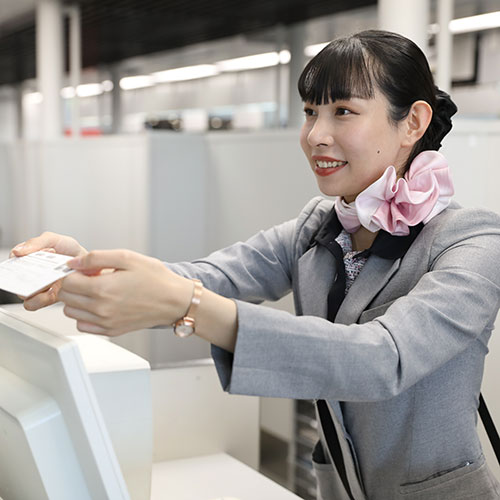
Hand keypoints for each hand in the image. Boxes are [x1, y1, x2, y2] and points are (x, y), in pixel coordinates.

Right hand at [10, 232, 87, 310]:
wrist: (91, 266)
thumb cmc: (72, 253)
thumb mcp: (56, 240)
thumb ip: (37, 242)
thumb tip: (17, 251)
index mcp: (30, 260)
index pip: (12, 262)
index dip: (14, 262)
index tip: (23, 260)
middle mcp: (31, 274)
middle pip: (15, 280)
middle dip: (23, 277)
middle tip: (36, 272)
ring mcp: (38, 287)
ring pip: (23, 294)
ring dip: (32, 289)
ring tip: (48, 281)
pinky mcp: (47, 298)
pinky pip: (34, 304)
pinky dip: (40, 299)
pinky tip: (52, 290)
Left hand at [59, 249, 192, 335]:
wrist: (174, 301)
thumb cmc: (156, 279)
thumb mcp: (127, 257)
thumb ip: (96, 257)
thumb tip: (74, 262)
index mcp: (103, 288)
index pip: (66, 282)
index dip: (70, 272)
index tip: (80, 269)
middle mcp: (101, 308)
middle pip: (65, 297)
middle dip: (72, 285)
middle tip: (88, 277)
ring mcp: (105, 322)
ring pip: (71, 312)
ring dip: (77, 300)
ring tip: (95, 290)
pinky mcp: (110, 331)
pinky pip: (83, 325)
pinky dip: (85, 315)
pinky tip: (99, 304)